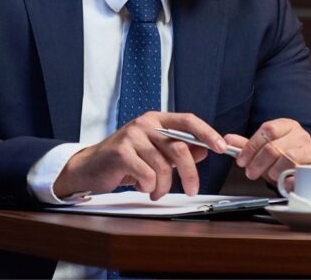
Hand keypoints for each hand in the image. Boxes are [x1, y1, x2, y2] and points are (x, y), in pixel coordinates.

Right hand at [54, 112, 225, 199]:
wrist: (89, 168)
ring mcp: (132, 136)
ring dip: (163, 186)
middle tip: (192, 189)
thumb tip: (204, 151)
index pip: (188, 121)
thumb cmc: (125, 160)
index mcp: (157, 120)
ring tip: (155, 191)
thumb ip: (178, 150)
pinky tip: (141, 186)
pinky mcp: (120, 152)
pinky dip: (149, 186)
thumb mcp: (154, 153)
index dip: (207, 133)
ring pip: (163, 166)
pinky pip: (147, 175)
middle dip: (189, 173)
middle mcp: (145, 124)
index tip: (221, 147)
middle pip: (179, 148)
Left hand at [228, 119, 310, 183]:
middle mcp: (300, 134)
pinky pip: (299, 173)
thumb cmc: (285, 156)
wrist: (307, 166)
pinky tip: (284, 181)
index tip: (241, 160)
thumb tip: (227, 139)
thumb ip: (247, 144)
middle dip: (258, 163)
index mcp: (287, 125)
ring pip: (287, 159)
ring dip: (274, 172)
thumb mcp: (265, 148)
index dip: (251, 147)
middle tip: (251, 173)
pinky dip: (289, 179)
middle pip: (274, 147)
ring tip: (270, 175)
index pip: (267, 130)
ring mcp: (309, 149)